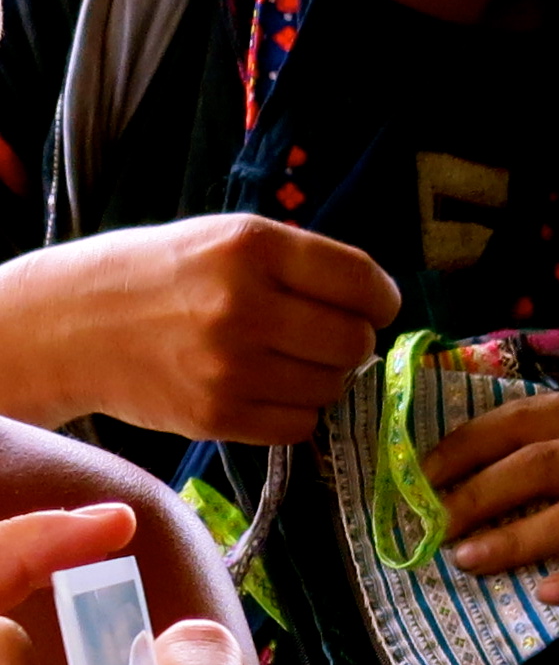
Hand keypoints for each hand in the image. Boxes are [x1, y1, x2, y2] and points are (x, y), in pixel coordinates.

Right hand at [0, 217, 397, 439]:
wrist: (72, 325)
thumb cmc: (158, 277)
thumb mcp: (223, 239)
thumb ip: (297, 264)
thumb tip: (373, 305)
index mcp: (251, 247)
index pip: (361, 282)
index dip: (381, 299)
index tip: (375, 307)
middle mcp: (244, 305)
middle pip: (354, 342)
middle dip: (351, 341)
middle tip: (324, 336)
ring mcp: (231, 367)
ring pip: (331, 388)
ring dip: (321, 378)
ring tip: (283, 360)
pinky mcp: (219, 416)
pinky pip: (299, 425)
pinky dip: (294, 411)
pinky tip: (264, 389)